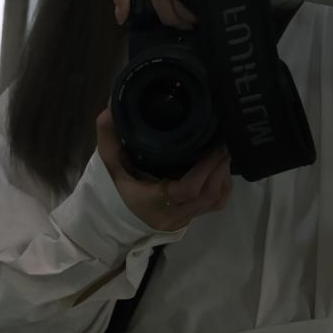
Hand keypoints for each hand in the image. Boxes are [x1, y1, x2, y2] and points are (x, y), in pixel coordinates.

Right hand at [95, 109, 232, 230]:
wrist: (108, 225)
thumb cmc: (109, 194)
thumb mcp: (107, 166)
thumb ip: (109, 138)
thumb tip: (110, 108)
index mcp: (153, 202)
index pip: (188, 189)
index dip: (207, 167)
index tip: (215, 145)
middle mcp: (172, 215)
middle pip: (208, 195)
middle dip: (220, 167)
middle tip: (224, 142)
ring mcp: (182, 220)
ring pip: (214, 201)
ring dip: (222, 176)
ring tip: (224, 153)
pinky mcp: (187, 220)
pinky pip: (213, 206)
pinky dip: (221, 188)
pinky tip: (220, 170)